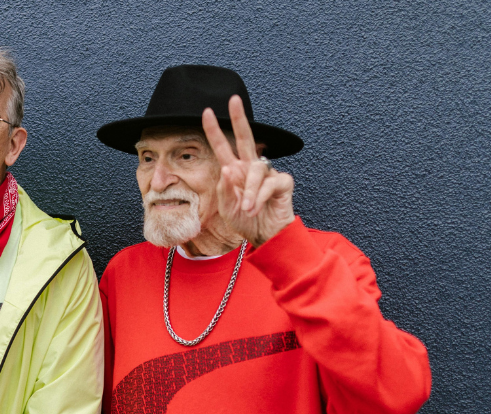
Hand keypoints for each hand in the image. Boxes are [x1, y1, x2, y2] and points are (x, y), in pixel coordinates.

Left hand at [202, 96, 294, 245]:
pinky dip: (261, 195)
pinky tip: (257, 207)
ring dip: (250, 191)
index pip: (222, 147)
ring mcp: (267, 173)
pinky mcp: (283, 182)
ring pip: (256, 170)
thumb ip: (224, 191)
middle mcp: (250, 168)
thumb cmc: (246, 221)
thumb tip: (227, 169)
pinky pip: (271, 182)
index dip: (214, 131)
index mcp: (234, 172)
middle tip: (233, 100)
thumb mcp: (228, 208)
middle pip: (245, 138)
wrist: (265, 237)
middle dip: (239, 118)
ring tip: (248, 208)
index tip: (207, 112)